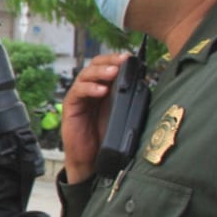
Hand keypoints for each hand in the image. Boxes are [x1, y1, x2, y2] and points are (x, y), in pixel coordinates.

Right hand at [61, 52, 131, 183]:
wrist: (91, 159)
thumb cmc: (107, 137)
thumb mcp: (122, 114)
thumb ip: (128, 98)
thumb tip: (144, 83)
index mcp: (104, 88)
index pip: (108, 65)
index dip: (117, 59)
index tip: (131, 58)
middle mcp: (90, 89)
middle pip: (96, 65)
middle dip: (109, 60)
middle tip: (122, 60)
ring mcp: (80, 96)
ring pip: (86, 74)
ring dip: (100, 71)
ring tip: (113, 72)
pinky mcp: (71, 106)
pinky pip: (78, 91)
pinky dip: (90, 88)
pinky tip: (101, 90)